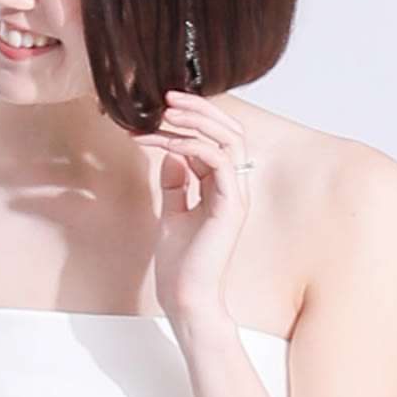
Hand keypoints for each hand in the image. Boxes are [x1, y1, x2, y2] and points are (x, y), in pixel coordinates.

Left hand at [148, 89, 256, 332]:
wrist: (186, 298)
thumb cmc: (181, 264)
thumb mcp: (172, 213)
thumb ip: (175, 185)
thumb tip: (171, 154)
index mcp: (222, 187)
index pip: (216, 139)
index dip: (192, 119)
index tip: (161, 109)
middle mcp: (234, 187)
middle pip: (229, 132)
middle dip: (199, 110)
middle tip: (167, 98)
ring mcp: (235, 196)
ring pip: (228, 141)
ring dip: (196, 122)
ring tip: (164, 114)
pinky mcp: (231, 206)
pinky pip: (220, 162)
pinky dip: (193, 146)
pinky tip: (167, 143)